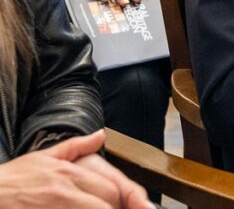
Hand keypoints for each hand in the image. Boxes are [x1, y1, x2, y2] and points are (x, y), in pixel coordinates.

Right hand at [0, 130, 143, 208]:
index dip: (118, 200)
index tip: (116, 203)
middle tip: (110, 208)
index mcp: (69, 174)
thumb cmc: (12, 179)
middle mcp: (65, 193)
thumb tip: (100, 135)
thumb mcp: (44, 157)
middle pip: (105, 206)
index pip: (110, 189)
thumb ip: (77, 146)